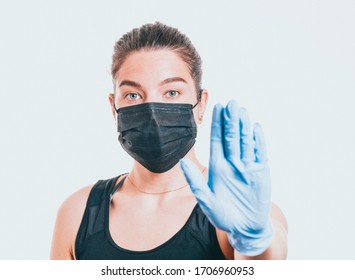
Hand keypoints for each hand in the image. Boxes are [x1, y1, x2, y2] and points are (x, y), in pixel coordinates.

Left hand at [180, 100, 272, 255]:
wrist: (245, 227)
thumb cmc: (223, 216)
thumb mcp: (206, 200)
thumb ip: (195, 181)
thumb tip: (181, 162)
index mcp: (218, 167)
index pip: (217, 140)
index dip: (217, 124)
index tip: (217, 108)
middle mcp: (232, 163)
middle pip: (231, 137)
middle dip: (230, 120)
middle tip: (231, 103)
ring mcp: (247, 166)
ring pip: (245, 141)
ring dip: (244, 126)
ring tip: (242, 110)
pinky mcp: (260, 172)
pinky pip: (259, 152)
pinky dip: (258, 140)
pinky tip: (256, 127)